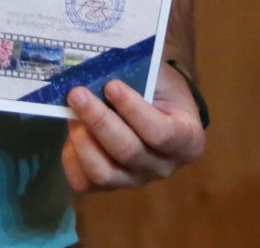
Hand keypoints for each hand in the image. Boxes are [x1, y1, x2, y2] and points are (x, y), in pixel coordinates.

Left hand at [61, 62, 205, 191]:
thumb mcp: (159, 76)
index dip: (134, 110)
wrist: (155, 104)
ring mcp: (135, 180)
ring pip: (104, 173)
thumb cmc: (160, 88)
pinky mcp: (109, 185)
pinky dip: (72, 157)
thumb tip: (98, 73)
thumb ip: (137, 75)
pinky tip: (72, 130)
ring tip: (72, 113)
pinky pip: (85, 182)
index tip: (111, 85)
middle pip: (129, 152)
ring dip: (83, 141)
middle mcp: (163, 167)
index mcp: (187, 141)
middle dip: (99, 120)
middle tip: (77, 93)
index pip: (162, 133)